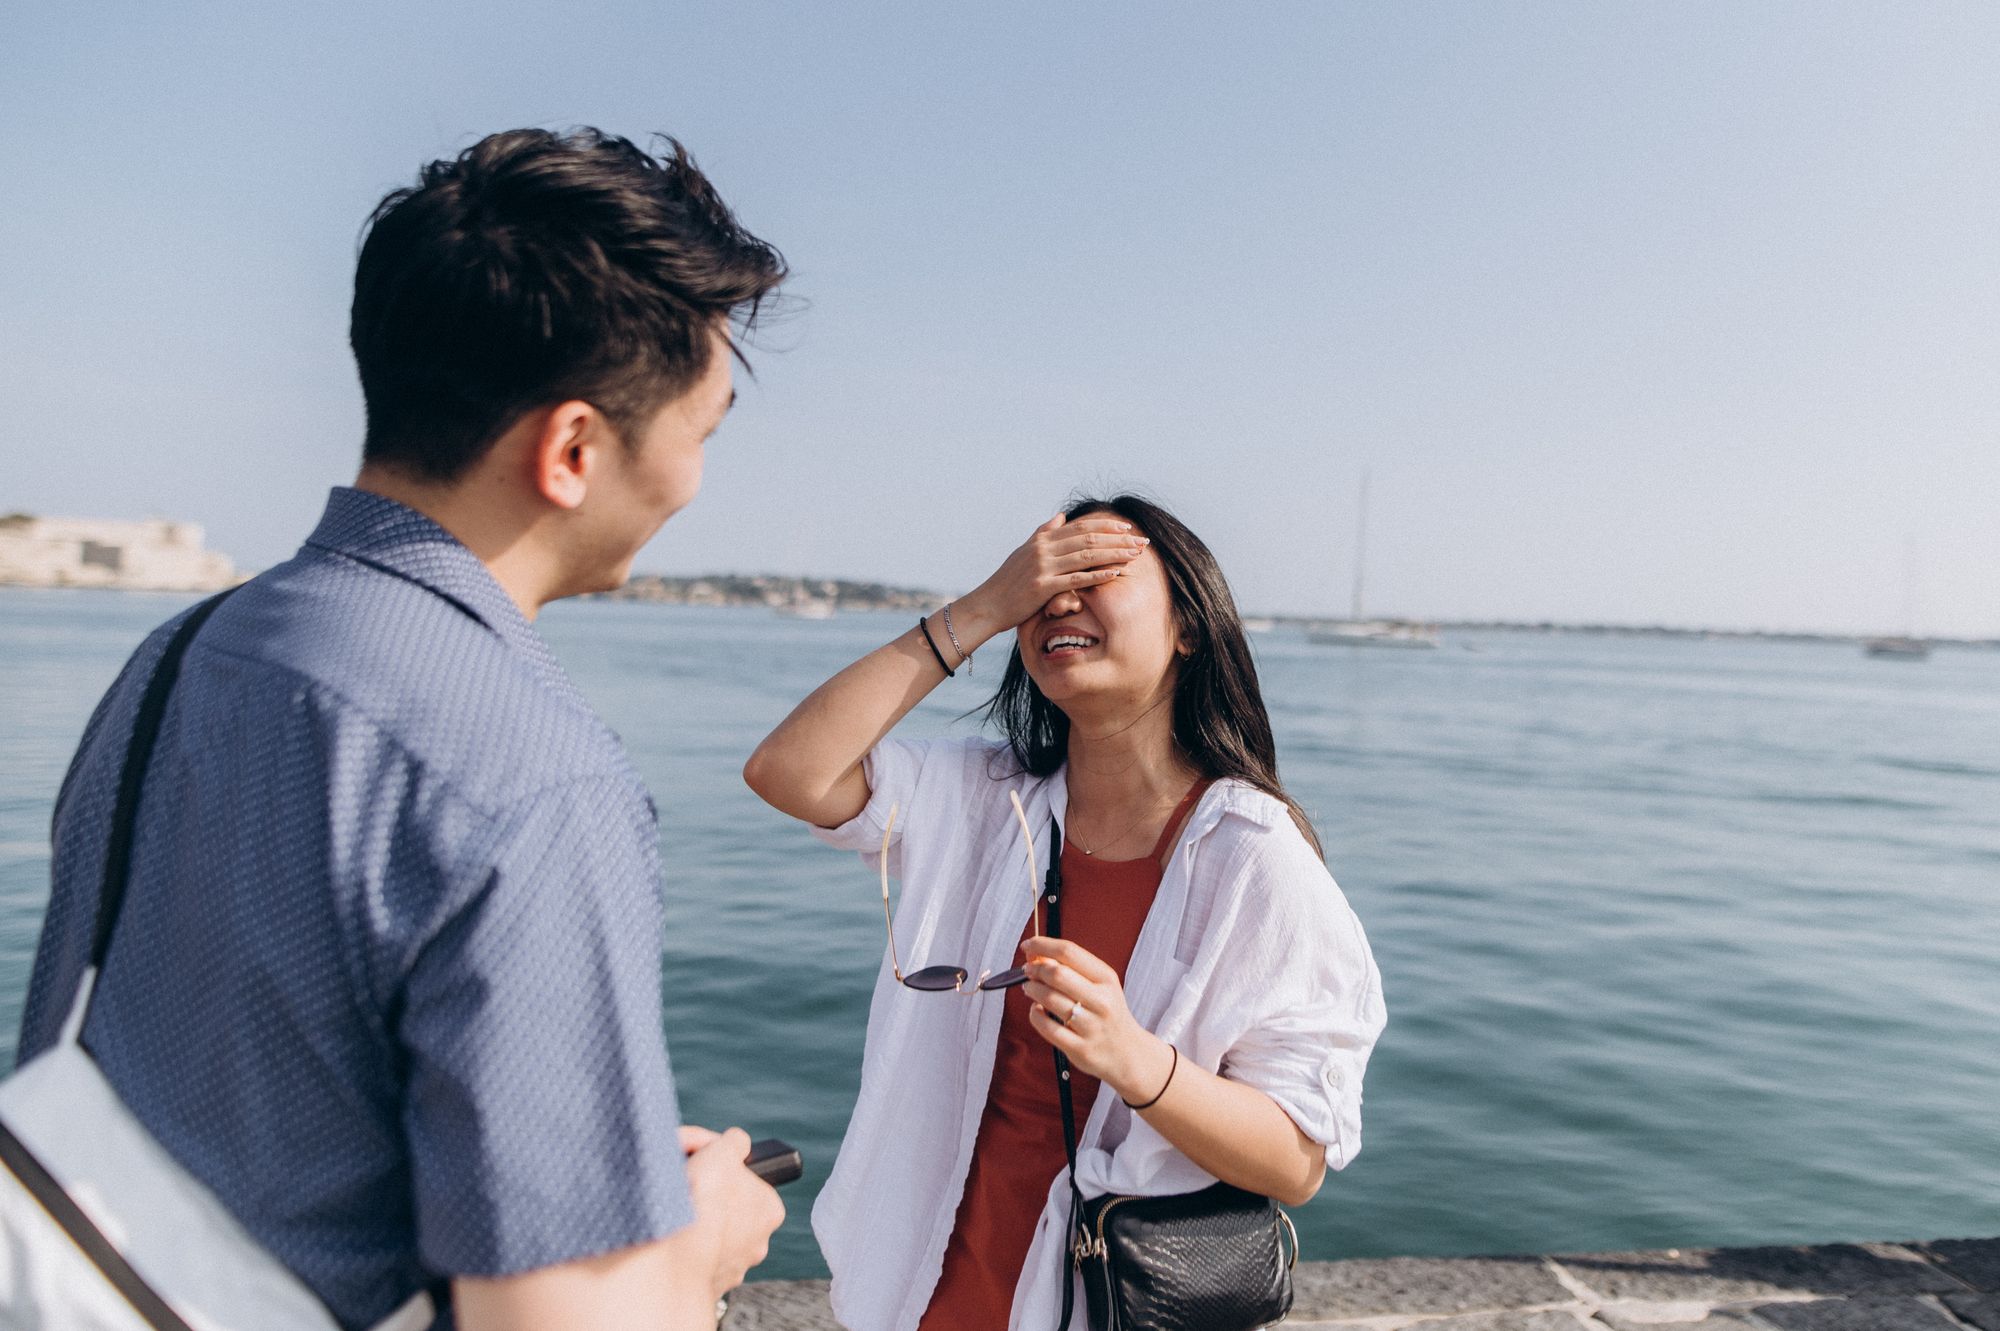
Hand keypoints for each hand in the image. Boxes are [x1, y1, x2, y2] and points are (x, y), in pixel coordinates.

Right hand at [679, 1125, 785, 1302]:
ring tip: (673, 1207)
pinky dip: (680, 1244)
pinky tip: (668, 1232)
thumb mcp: (723, 1149)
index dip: (724, 1170)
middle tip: (685, 1182)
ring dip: (692, 1219)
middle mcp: (756, 1245)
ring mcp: (730, 1269)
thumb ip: (735, 1142)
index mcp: (769, 1210)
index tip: (706, 1165)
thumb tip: (737, 1142)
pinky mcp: (704, 1287)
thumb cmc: (704, 1198)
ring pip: (708, 1235)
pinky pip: (690, 1258)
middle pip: (728, 1210)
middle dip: (707, 1194)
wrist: (673, 1252)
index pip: (749, 1184)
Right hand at [953, 514, 1148, 642]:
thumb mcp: (1024, 552)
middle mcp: (1043, 549)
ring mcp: (1043, 567)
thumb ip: (1044, 533)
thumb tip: (1061, 516)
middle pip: (1089, 538)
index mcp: (1042, 540)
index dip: (1106, 525)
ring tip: (1136, 554)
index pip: (1081, 527)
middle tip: (1141, 541)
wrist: (987, 605)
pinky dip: (1098, 575)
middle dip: (1118, 538)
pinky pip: (1076, 579)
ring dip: (1114, 553)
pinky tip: (1116, 573)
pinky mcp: (1043, 588)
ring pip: (1086, 555)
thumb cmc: (1007, 582)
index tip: (1127, 527)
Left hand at [1021, 937, 1173, 1105]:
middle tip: (1027, 970)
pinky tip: (1037, 1010)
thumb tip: (1037, 953)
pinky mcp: (1080, 1049)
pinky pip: (1047, 1027)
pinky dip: (1035, 1015)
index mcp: (1107, 979)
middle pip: (1057, 974)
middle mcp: (1102, 1001)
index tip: (1028, 945)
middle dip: (1035, 968)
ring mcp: (1091, 1026)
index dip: (1043, 945)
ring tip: (1030, 988)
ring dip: (1032, 989)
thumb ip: (1072, 968)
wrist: (1128, 1053)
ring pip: (1050, 999)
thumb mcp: (1101, 985)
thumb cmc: (1107, 1013)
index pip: (1069, 952)